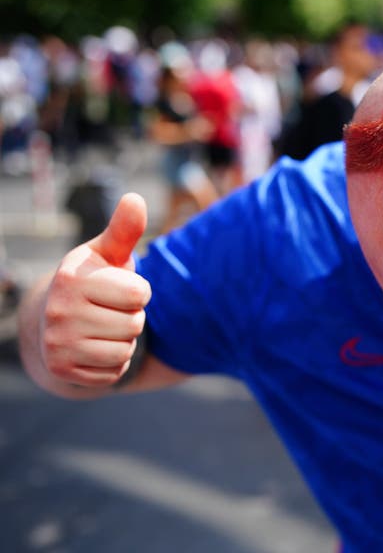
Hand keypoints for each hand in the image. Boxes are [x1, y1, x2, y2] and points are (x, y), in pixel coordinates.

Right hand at [41, 193, 151, 386]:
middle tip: (110, 311)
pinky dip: (113, 363)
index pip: (139, 293)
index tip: (119, 288)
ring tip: (104, 328)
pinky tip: (96, 347)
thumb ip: (124, 230)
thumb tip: (135, 199)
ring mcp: (56, 344)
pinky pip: (113, 372)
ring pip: (124, 350)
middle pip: (134, 324)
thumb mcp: (106, 254)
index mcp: (71, 278)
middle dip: (132, 317)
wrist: (55, 321)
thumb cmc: (93, 281)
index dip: (139, 292)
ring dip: (124, 341)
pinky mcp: (62, 370)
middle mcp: (58, 311)